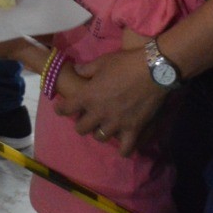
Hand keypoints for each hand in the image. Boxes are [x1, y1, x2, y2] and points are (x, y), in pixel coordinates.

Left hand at [51, 46, 166, 156]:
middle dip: (81, 124)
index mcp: (88, 96)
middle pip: (81, 129)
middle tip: (86, 118)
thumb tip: (76, 70)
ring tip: (104, 128)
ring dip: (100, 133)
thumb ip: (86, 69)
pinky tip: (123, 147)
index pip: (66, 108)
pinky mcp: (133, 129)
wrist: (153, 70)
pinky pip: (125, 148)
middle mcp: (98, 113)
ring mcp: (116, 123)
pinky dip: (123, 150)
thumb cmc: (125, 63)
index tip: (60, 109)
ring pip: (100, 138)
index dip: (61, 109)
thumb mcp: (102, 62)